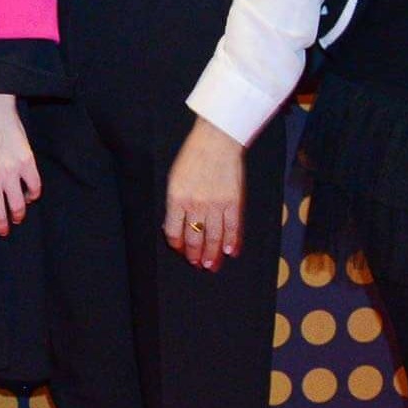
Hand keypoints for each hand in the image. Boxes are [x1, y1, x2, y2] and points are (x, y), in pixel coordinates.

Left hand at [160, 117, 248, 271]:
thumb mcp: (175, 179)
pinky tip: (230, 252)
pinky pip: (233, 228)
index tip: (180, 251)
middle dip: (195, 255)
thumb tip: (175, 225)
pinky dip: (232, 242)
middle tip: (197, 265)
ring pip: (214, 238)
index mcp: (177, 198)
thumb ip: (175, 203)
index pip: (174, 231)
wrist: (217, 141)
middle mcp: (196, 205)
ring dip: (212, 255)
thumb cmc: (193, 157)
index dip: (177, 245)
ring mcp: (216, 205)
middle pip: (194, 238)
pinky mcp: (234, 202)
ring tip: (211, 266)